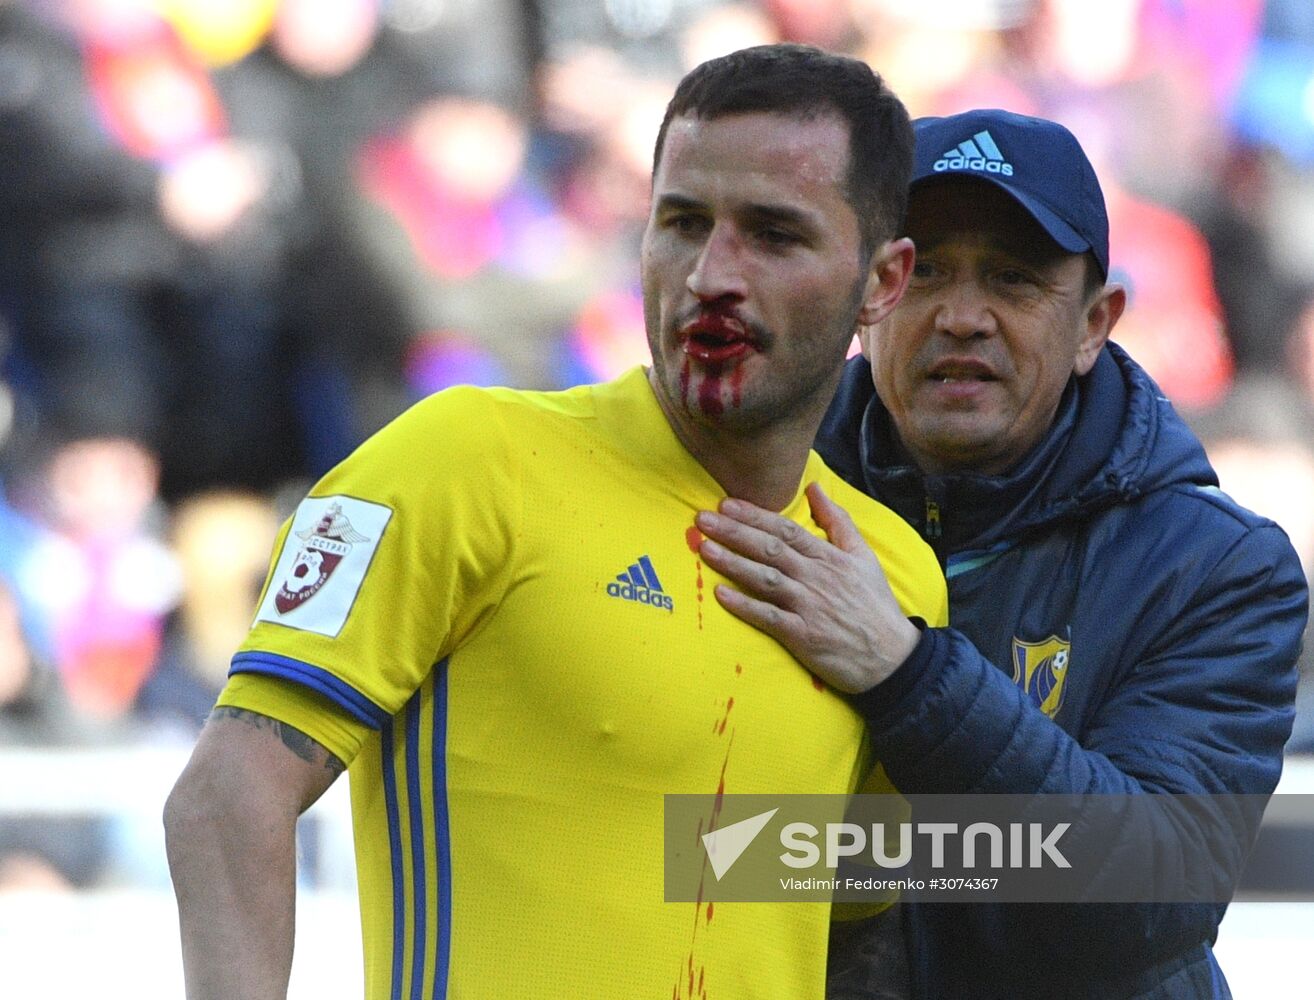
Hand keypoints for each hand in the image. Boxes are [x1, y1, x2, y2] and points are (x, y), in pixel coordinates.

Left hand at [694, 482, 920, 692]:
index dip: (754, 516)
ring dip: (732, 563)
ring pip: (764, 578)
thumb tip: (814, 488)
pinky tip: (720, 594)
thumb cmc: (874, 604)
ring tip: (704, 549)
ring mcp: (808, 606)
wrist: (891, 656)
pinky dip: (744, 605)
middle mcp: (816, 577)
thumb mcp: (863, 555)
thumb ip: (838, 521)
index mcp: (829, 557)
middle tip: (702, 519)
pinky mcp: (802, 635)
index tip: (726, 504)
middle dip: (734, 532)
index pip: (786, 529)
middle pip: (769, 549)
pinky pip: (768, 617)